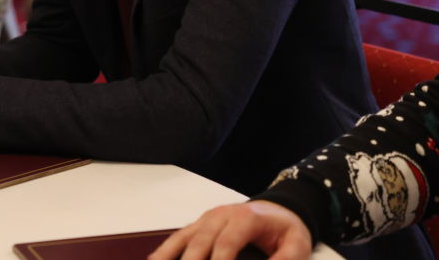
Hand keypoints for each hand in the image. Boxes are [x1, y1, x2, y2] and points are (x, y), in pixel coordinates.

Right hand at [148, 201, 311, 259]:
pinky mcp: (200, 225)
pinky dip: (166, 250)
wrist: (280, 210)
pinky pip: (179, 237)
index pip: (226, 243)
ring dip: (171, 256)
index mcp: (245, 218)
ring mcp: (207, 219)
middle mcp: (221, 215)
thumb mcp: (297, 244)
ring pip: (185, 238)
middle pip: (201, 242)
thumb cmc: (286, 229)